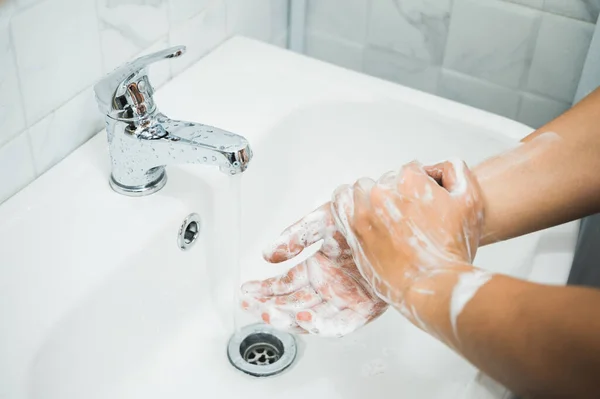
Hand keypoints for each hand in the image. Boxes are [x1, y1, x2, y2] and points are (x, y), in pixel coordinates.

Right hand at [240, 203, 387, 336]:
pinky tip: (303, 317)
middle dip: (270, 307)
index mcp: (318, 268)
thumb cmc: (366, 219)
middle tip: (250, 306)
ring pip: (310, 317)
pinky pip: (339, 324)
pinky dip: (320, 325)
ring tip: (269, 312)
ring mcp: (344, 299)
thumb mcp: (324, 222)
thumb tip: (268, 255)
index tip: (246, 291)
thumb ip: (295, 237)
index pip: (285, 285)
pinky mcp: (363, 310)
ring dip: (288, 318)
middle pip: (293, 304)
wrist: (396, 221)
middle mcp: (329, 286)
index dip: (264, 290)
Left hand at [331, 160, 484, 321]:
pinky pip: (340, 204)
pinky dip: (349, 206)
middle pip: (386, 180)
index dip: (421, 184)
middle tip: (409, 215)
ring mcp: (365, 213)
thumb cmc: (453, 249)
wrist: (434, 286)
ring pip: (361, 189)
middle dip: (397, 192)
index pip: (411, 169)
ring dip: (371, 196)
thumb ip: (456, 172)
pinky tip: (363, 215)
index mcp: (409, 181)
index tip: (426, 203)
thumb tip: (439, 166)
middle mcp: (383, 193)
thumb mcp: (471, 202)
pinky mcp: (354, 231)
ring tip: (385, 214)